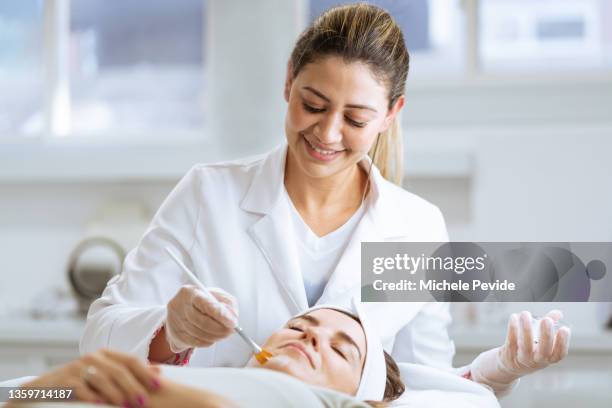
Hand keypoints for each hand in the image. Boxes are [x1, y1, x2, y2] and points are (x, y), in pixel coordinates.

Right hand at [20, 349, 161, 406]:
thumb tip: (158, 371)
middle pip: (118, 371)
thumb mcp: (106, 375)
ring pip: (102, 379)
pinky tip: (100, 404)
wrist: (45, 389)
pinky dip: (92, 397)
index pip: (130, 361)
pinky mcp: (65, 380)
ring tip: (125, 405)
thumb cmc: (82, 383)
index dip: (145, 373)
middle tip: (143, 402)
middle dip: (133, 387)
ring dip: (116, 393)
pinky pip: (81, 388)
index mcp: (106, 355)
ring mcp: (78, 367)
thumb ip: (129, 372)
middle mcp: (93, 358)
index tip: (158, 385)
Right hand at [165, 285, 237, 352]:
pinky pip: (193, 342)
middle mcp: (179, 305)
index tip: (232, 323)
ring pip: (198, 333)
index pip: (204, 303)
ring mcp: (174, 321)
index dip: (220, 314)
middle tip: (231, 331)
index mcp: (190, 292)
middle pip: (201, 321)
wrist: (183, 309)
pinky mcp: (174, 334)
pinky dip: (206, 342)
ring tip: (223, 334)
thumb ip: (227, 304)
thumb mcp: (217, 296)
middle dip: (219, 328)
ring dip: (215, 336)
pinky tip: (212, 338)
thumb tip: (232, 319)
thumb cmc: (204, 301)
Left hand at [497, 310, 569, 377]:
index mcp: (549, 358)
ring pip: (525, 346)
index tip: (565, 329)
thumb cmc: (532, 348)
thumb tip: (558, 313)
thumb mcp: (543, 340)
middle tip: (547, 320)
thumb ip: (550, 325)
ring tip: (526, 313)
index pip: (559, 354)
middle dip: (546, 335)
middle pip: (544, 350)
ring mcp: (523, 358)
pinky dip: (513, 329)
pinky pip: (511, 341)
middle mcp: (538, 360)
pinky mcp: (509, 353)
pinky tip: (514, 317)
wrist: (512, 364)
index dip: (563, 343)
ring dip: (526, 329)